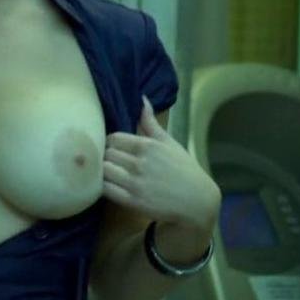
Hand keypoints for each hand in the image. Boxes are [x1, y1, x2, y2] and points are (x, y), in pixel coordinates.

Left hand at [101, 97, 220, 232]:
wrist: (196, 199)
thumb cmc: (183, 169)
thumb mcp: (169, 142)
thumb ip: (150, 122)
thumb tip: (141, 99)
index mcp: (148, 146)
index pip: (113, 138)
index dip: (111, 144)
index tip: (116, 149)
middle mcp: (139, 163)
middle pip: (106, 154)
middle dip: (107, 157)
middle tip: (112, 162)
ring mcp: (135, 183)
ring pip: (103, 170)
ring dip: (103, 171)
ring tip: (111, 174)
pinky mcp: (132, 201)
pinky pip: (105, 189)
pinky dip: (103, 186)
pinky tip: (111, 186)